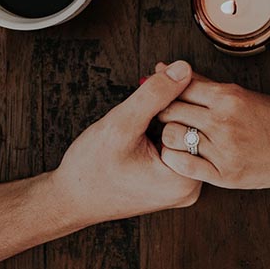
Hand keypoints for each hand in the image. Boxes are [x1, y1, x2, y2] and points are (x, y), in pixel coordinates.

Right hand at [45, 60, 201, 228]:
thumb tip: (184, 68)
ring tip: (147, 99)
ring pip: (185, 135)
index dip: (179, 90)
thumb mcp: (122, 124)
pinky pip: (176, 146)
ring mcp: (182, 187)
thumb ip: (155, 95)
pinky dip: (164, 127)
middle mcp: (190, 187)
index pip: (198, 120)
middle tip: (154, 77)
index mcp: (185, 179)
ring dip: (169, 111)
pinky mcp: (172, 184)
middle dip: (175, 99)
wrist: (71, 199)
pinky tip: (147, 118)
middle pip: (194, 127)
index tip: (161, 72)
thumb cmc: (91, 168)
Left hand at [155, 65, 269, 189]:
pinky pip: (183, 165)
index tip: (160, 94)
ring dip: (167, 134)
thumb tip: (167, 68)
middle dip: (162, 111)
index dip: (164, 89)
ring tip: (174, 135)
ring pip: (172, 136)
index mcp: (228, 97)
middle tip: (163, 115)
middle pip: (171, 110)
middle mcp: (223, 121)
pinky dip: (174, 158)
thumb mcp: (241, 93)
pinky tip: (179, 154)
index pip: (180, 87)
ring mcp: (223, 149)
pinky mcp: (224, 174)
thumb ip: (203, 83)